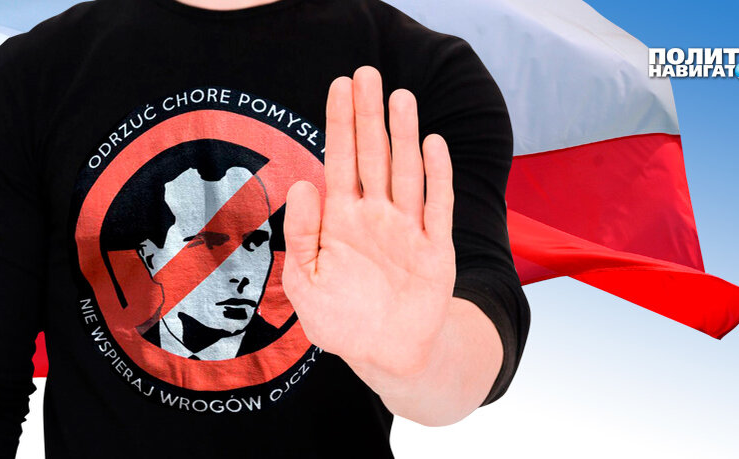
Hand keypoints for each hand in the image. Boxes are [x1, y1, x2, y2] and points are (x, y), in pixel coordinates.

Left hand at [282, 65, 456, 377]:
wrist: (384, 355)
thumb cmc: (339, 318)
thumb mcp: (304, 281)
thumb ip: (301, 235)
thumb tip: (302, 185)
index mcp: (341, 219)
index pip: (340, 160)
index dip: (340, 123)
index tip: (339, 84)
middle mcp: (375, 215)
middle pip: (373, 155)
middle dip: (369, 115)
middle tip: (367, 73)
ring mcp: (407, 229)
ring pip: (405, 173)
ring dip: (404, 136)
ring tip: (399, 98)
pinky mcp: (435, 249)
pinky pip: (437, 207)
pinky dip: (437, 177)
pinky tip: (433, 144)